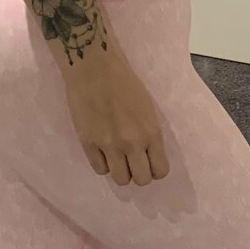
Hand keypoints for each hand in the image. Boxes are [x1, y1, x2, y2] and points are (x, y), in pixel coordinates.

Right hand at [62, 40, 170, 185]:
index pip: (160, 170)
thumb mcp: (148, 109)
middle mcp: (132, 143)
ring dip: (121, 171)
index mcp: (151, 132)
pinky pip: (100, 170)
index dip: (155, 170)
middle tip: (133, 162)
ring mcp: (109, 145)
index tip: (149, 162)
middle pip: (141, 179)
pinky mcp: (88, 143)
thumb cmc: (125, 82)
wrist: (94, 69)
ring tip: (117, 158)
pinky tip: (102, 151)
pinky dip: (103, 164)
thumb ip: (149, 134)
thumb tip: (147, 155)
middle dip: (139, 174)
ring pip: (120, 179)